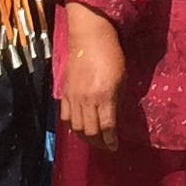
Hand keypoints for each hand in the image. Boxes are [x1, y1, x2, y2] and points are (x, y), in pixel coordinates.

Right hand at [56, 3, 124, 149]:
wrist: (89, 38)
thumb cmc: (111, 55)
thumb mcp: (122, 78)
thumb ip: (117, 100)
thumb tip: (113, 117)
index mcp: (104, 96)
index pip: (107, 127)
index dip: (110, 141)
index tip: (114, 147)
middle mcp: (87, 99)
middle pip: (90, 131)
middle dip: (98, 142)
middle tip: (105, 145)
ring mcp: (73, 97)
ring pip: (75, 127)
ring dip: (84, 137)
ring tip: (92, 138)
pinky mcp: (64, 92)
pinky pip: (65, 116)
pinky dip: (72, 126)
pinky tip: (78, 127)